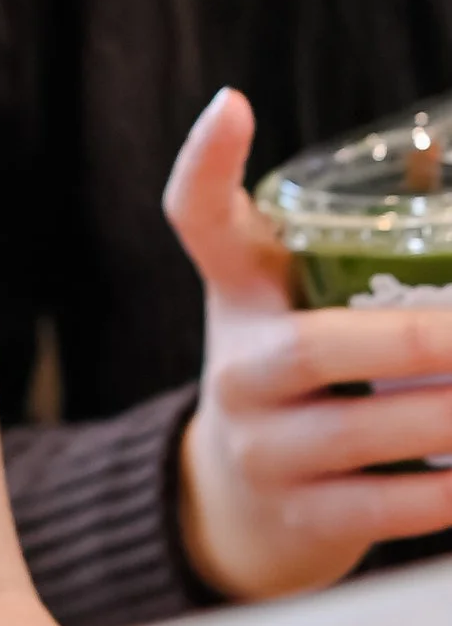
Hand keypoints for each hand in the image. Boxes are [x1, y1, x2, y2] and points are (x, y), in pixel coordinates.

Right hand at [167, 87, 451, 601]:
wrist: (234, 505)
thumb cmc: (290, 374)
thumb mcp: (291, 301)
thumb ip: (347, 249)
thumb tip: (435, 161)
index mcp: (235, 295)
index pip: (199, 219)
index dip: (207, 162)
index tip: (233, 105)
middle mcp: (237, 369)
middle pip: (313, 348)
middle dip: (416, 340)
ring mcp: (262, 451)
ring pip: (361, 433)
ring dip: (450, 417)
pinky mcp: (300, 520)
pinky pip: (387, 507)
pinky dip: (450, 493)